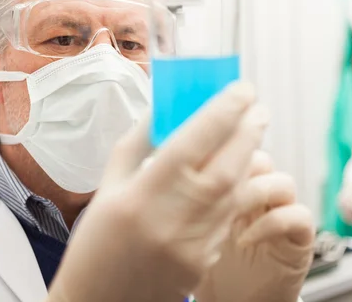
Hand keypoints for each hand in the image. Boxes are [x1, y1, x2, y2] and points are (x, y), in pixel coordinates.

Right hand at [49, 82, 268, 301]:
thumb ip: (137, 144)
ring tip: (252, 132)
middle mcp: (170, 220)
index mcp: (140, 195)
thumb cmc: (95, 243)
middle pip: (226, 167)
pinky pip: (229, 217)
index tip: (239, 90)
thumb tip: (164, 108)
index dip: (222, 112)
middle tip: (257, 107)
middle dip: (248, 131)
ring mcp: (191, 245)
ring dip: (249, 157)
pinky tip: (237, 171)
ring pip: (235, 192)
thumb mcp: (107, 186)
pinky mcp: (204, 262)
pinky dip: (237, 189)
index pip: (192, 143)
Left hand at [194, 151, 314, 301]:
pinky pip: (297, 216)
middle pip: (258, 157)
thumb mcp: (186, 218)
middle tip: (213, 175)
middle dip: (237, 163)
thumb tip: (150, 160)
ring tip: (227, 211)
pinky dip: (271, 223)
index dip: (217, 141)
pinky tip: (244, 238)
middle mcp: (258, 190)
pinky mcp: (297, 237)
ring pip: (281, 182)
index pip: (231, 145)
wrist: (229, 297)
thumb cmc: (204, 259)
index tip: (197, 146)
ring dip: (253, 193)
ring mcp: (279, 211)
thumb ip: (182, 189)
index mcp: (231, 180)